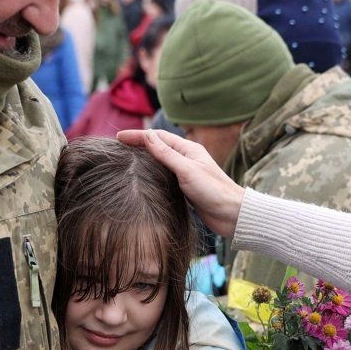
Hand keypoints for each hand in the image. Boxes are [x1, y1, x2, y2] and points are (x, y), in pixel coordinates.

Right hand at [116, 128, 244, 237]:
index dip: (138, 136)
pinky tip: (144, 178)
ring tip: (126, 160)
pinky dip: (152, 173)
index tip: (118, 138)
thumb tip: (147, 135)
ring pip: (161, 162)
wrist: (231, 214)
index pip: (158, 137)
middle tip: (118, 147)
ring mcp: (186, 173)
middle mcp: (187, 158)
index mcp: (188, 149)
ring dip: (144, 158)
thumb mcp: (186, 170)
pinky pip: (165, 175)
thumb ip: (166, 154)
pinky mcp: (186, 188)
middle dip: (139, 145)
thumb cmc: (212, 191)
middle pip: (158, 146)